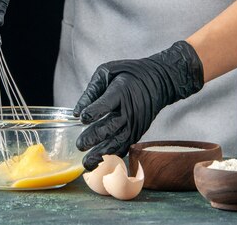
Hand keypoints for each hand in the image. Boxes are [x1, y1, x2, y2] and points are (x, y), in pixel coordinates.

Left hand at [73, 41, 203, 169]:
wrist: (159, 81)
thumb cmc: (128, 74)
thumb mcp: (108, 71)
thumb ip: (92, 90)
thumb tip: (77, 112)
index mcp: (121, 90)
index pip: (107, 102)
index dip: (95, 111)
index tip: (82, 118)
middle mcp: (129, 110)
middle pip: (112, 125)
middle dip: (95, 136)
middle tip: (80, 145)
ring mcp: (135, 123)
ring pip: (118, 141)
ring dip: (102, 153)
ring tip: (86, 163)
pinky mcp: (138, 132)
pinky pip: (125, 147)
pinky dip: (113, 157)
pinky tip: (99, 164)